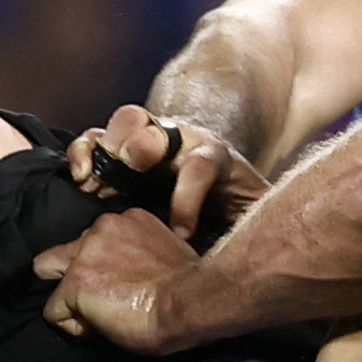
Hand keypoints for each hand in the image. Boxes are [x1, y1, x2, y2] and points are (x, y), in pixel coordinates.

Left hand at [33, 204, 200, 351]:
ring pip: (47, 272)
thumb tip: (134, 273)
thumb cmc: (190, 287)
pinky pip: (53, 312)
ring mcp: (84, 255)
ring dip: (69, 297)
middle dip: (75, 273)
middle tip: (102, 299)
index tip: (122, 285)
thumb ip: (141, 253)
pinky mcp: (75, 283)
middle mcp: (101, 228)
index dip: (103, 266)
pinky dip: (71, 326)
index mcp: (128, 219)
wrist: (189, 303)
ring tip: (99, 316)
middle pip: (64, 250)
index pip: (96, 239)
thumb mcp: (169, 254)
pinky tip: (97, 330)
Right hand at [64, 103, 268, 239]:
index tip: (180, 233)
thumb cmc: (228, 194)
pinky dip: (83, 152)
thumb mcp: (254, 203)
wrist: (208, 165)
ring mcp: (146, 137)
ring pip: (121, 122)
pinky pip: (95, 137)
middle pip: (155, 127)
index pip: (199, 164)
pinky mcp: (120, 147)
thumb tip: (282, 238)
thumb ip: (263, 215)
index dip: (188, 197)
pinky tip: (79, 178)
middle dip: (142, 144)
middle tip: (133, 167)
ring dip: (106, 147)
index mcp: (211, 155)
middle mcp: (176, 139)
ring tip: (93, 181)